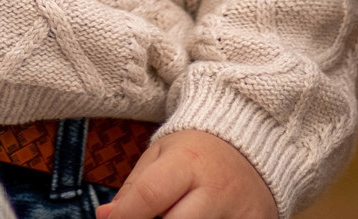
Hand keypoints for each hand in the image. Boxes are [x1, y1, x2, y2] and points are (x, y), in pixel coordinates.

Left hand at [97, 129, 277, 218]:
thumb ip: (134, 188)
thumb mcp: (161, 155)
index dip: (125, 216)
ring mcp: (240, 212)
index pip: (149, 195)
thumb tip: (105, 217)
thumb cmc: (197, 153)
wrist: (251, 147)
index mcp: (188, 161)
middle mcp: (217, 189)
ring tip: (173, 215)